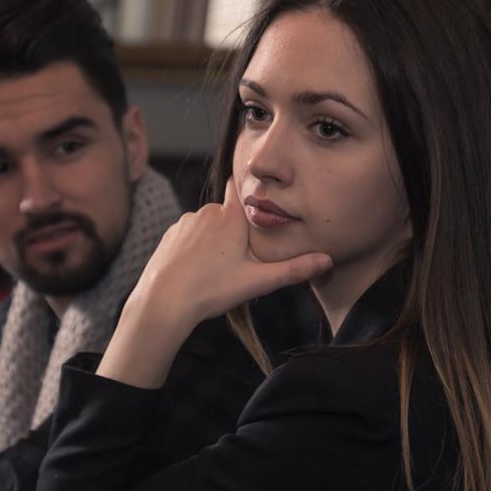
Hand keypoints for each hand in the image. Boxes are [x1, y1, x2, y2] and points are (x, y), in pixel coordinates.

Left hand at [99, 178, 331, 386]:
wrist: (163, 301)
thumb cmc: (211, 290)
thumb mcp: (257, 281)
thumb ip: (293, 270)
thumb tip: (327, 261)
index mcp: (230, 216)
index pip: (240, 189)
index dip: (249, 195)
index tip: (256, 203)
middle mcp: (207, 212)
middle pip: (228, 215)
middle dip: (235, 233)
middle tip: (239, 263)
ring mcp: (185, 222)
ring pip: (208, 226)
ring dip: (215, 241)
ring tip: (217, 271)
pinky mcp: (170, 235)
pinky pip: (190, 236)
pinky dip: (195, 249)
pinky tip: (197, 271)